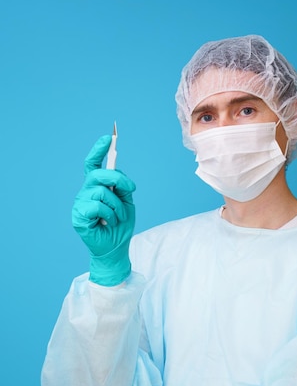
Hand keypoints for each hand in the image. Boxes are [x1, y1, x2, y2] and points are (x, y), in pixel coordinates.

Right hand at [72, 135, 135, 285]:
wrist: (116, 248)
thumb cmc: (120, 225)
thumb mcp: (127, 202)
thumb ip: (122, 187)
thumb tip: (118, 176)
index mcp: (96, 186)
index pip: (94, 164)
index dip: (99, 150)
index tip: (108, 137)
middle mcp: (86, 192)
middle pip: (98, 174)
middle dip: (117, 178)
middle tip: (130, 189)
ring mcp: (80, 204)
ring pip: (101, 192)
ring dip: (116, 206)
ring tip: (116, 217)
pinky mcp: (78, 216)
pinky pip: (97, 206)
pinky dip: (109, 215)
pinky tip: (107, 223)